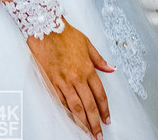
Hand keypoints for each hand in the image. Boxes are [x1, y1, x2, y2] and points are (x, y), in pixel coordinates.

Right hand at [26, 21, 112, 138]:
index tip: (107, 120)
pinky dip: (67, 112)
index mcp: (88, 69)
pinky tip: (71, 119)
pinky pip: (61, 101)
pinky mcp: (51, 81)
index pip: (99, 95)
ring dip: (82, 122)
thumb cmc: (65, 34)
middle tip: (98, 134)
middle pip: (89, 105)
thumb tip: (111, 69)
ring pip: (75, 107)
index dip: (104, 110)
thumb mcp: (87, 44)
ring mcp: (63, 81)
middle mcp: (77, 77)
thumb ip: (100, 60)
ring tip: (87, 132)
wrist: (45, 27)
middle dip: (95, 122)